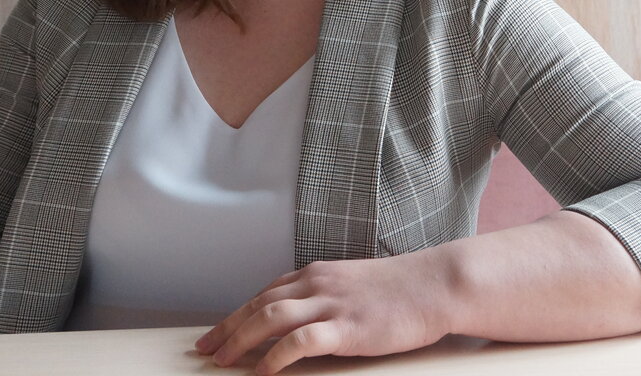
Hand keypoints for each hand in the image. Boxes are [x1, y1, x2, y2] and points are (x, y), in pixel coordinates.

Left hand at [195, 252, 456, 374]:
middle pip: (258, 304)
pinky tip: (263, 372)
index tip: (217, 333)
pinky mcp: (347, 327)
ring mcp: (332, 304)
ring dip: (240, 339)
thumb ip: (326, 297)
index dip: (237, 314)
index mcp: (318, 274)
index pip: (265, 293)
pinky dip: (275, 357)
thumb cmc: (401, 290)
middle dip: (227, 328)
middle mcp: (318, 284)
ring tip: (222, 360)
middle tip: (204, 349)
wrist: (436, 285)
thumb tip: (302, 319)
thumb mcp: (354, 285)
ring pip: (270, 317)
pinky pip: (300, 341)